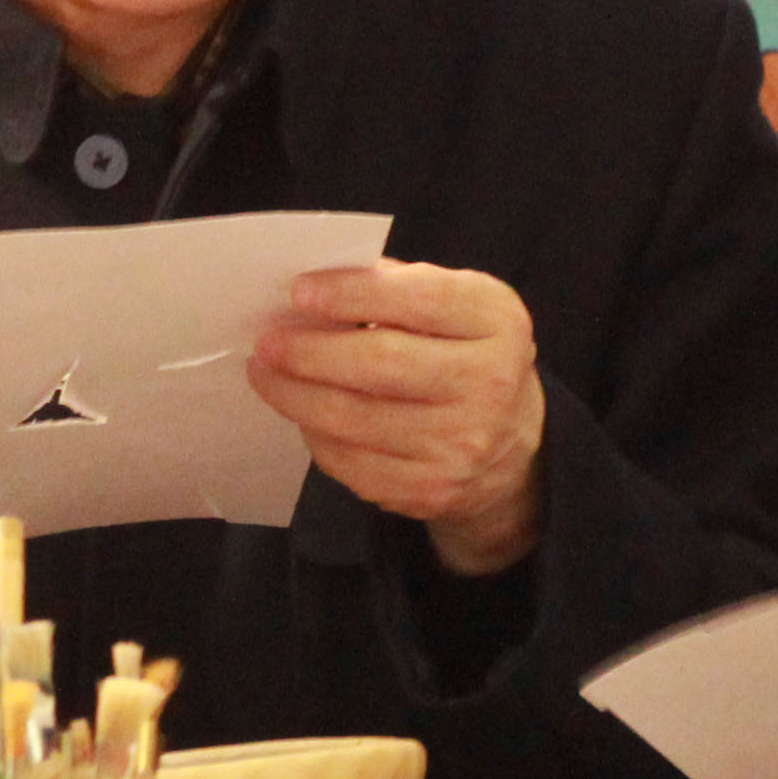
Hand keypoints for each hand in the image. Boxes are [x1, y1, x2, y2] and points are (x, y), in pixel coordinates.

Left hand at [256, 262, 547, 576]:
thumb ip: (397, 288)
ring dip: (295, 395)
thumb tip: (313, 290)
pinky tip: (301, 413)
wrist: (512, 443)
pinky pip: (350, 463)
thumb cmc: (464, 354)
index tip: (299, 291)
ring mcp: (462, 445)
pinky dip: (314, 434)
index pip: (419, 300)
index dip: (351, 295)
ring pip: (353, 420)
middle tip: (266, 342)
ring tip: (265, 373)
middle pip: (380, 365)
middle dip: (309, 351)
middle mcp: (489, 384)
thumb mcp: (457, 306)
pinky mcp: (431, 490)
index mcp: (497, 322)